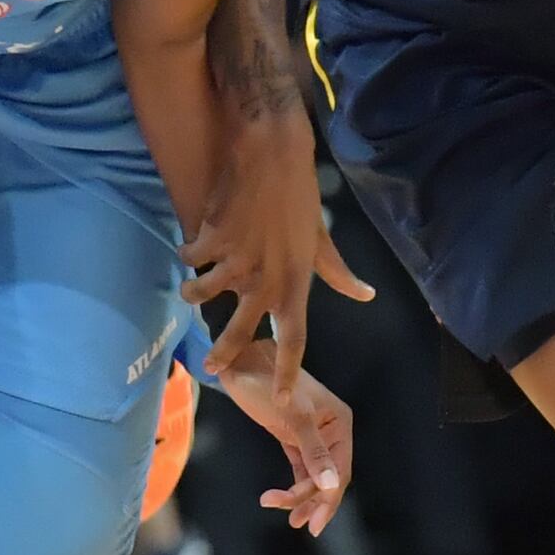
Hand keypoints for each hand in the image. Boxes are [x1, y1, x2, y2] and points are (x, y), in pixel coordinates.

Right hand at [179, 108, 375, 390]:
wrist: (271, 152)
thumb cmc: (299, 194)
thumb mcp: (321, 238)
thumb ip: (338, 272)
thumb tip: (364, 294)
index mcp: (295, 282)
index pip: (294, 338)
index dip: (287, 373)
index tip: (283, 401)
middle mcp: (266, 279)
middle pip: (240, 331)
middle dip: (224, 351)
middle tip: (212, 368)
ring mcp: (236, 261)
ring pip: (202, 293)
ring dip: (195, 291)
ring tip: (191, 289)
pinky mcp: (211, 240)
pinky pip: (190, 258)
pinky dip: (189, 253)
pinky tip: (193, 242)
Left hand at [213, 360, 353, 535]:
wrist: (239, 364)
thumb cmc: (266, 385)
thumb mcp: (293, 419)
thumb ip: (313, 452)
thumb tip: (331, 486)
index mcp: (339, 422)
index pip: (340, 469)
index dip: (329, 498)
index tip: (313, 524)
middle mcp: (330, 429)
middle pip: (328, 476)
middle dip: (313, 500)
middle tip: (298, 523)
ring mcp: (312, 435)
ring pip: (313, 475)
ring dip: (301, 497)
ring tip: (284, 513)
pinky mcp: (293, 437)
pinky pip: (300, 468)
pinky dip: (293, 485)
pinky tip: (280, 500)